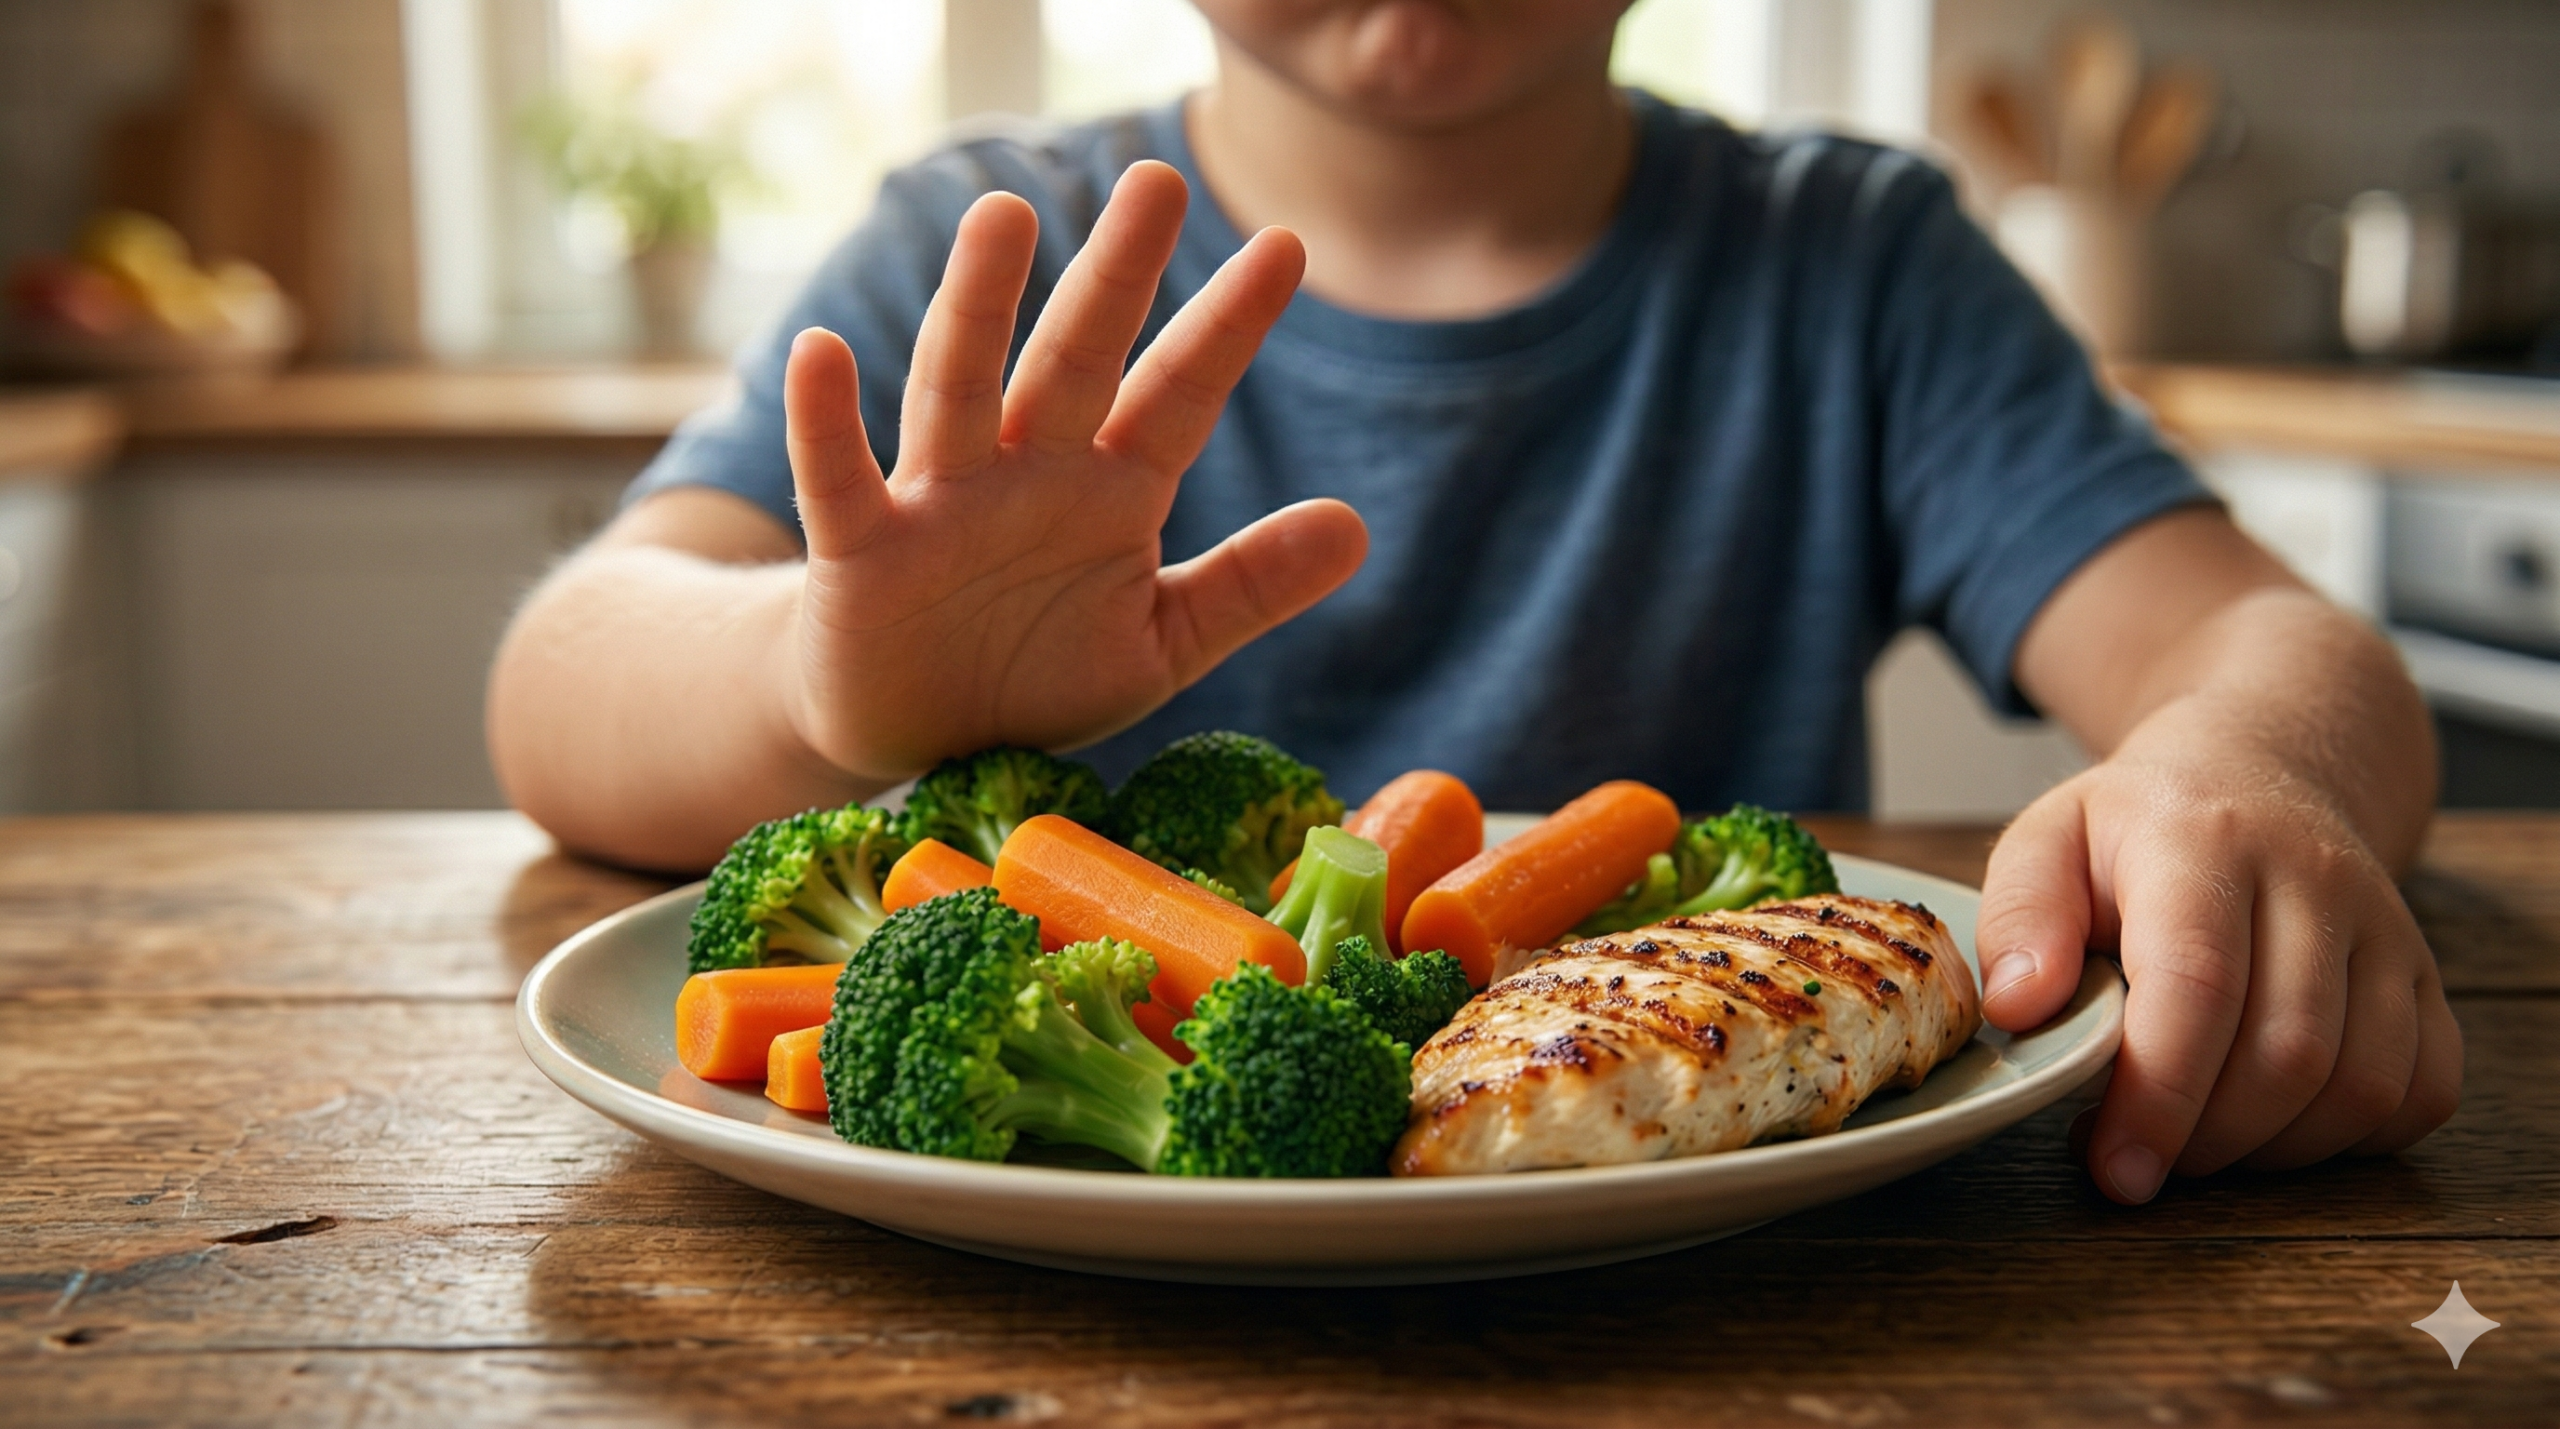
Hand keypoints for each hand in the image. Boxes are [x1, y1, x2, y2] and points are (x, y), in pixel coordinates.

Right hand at [778, 161, 1367, 779]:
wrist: (919, 737)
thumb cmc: (1037, 673)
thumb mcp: (1160, 641)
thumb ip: (1249, 585)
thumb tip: (1357, 527)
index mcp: (1109, 490)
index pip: (1180, 396)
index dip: (1229, 327)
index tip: (1288, 246)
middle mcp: (1027, 473)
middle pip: (1076, 360)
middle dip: (1116, 276)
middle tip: (1158, 181)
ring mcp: (940, 501)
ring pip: (960, 388)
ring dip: (978, 308)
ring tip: (1005, 218)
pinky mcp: (861, 550)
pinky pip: (839, 476)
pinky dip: (825, 421)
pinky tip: (823, 352)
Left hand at [1973, 738, 2462, 1203]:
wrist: (2260, 772)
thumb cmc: (2140, 828)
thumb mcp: (2048, 838)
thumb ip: (2019, 917)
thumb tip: (2017, 1008)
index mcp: (2205, 841)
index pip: (2199, 984)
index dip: (2160, 1096)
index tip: (2117, 1169)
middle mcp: (2316, 878)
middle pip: (2288, 1053)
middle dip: (2207, 1138)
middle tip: (2138, 1154)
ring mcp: (2388, 928)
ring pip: (2362, 1085)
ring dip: (2272, 1149)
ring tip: (2195, 1136)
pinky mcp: (2428, 977)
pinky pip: (2421, 1092)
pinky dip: (2350, 1140)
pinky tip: (2274, 1124)